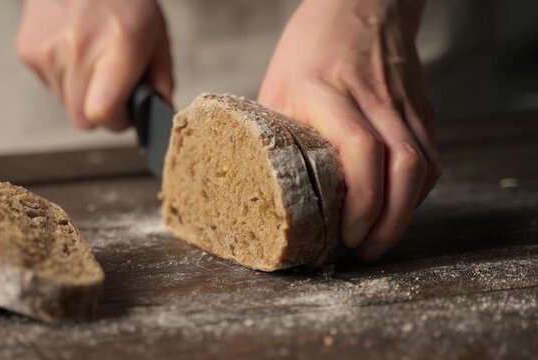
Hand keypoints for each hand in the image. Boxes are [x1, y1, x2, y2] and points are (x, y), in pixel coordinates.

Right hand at [16, 0, 172, 129]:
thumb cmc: (123, 0)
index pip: (102, 111)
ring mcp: (49, 51)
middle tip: (112, 90)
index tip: (125, 113)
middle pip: (82, 120)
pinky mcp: (28, 51)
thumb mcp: (156, 36)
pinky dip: (64, 78)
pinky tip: (74, 52)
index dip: (116, 121)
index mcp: (120, 46)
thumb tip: (159, 113)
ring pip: (66, 104)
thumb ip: (161, 80)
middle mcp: (80, 49)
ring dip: (82, 94)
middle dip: (101, 113)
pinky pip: (50, 86)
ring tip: (93, 61)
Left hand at [259, 0, 440, 260]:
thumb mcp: (276, 85)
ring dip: (406, 213)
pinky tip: (395, 208)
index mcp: (327, 91)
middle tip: (365, 251)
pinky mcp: (422, 108)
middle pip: (404, 166)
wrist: (361, 5)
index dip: (360, 199)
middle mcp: (374, 98)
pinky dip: (416, 192)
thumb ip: (277, 135)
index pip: (360, 148)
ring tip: (379, 240)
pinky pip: (430, 156)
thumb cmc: (309, 47)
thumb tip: (266, 189)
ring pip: (425, 165)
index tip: (345, 232)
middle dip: (390, 221)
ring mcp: (404, 102)